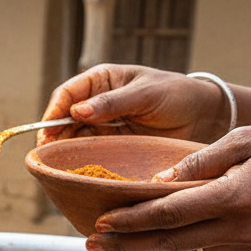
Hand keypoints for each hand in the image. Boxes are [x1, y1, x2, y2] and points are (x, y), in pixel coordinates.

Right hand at [38, 64, 230, 145]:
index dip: (53, 111)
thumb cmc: (176, 95)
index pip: (67, 94)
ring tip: (57, 164)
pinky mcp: (109, 145)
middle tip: (48, 153)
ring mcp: (101, 125)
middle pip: (64, 119)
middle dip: (53, 134)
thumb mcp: (145, 94)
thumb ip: (112, 102)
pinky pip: (88, 152)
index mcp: (101, 81)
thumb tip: (76, 111)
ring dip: (63, 150)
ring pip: (72, 138)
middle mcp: (96, 103)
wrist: (203, 117)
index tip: (48, 130)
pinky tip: (73, 169)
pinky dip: (78, 161)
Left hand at [87, 124, 250, 250]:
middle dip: (127, 244)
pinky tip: (153, 235)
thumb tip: (158, 180)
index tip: (101, 224)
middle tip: (91, 244)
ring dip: (147, 246)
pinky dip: (178, 241)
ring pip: (186, 249)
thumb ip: (200, 162)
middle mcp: (241, 227)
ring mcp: (249, 242)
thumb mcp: (244, 140)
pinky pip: (207, 246)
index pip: (170, 215)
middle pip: (170, 242)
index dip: (132, 222)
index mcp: (236, 197)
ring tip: (111, 243)